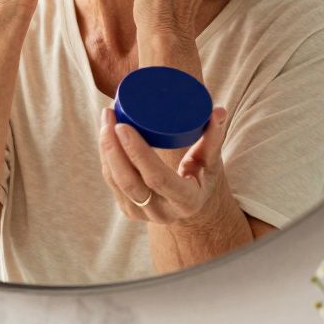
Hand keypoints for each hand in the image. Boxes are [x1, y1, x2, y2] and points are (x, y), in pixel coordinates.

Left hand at [97, 106, 229, 224]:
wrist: (191, 207)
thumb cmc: (201, 178)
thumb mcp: (211, 163)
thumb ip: (214, 138)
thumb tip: (219, 110)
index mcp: (186, 201)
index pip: (157, 177)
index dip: (137, 152)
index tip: (123, 125)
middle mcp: (162, 212)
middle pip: (129, 181)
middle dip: (113, 146)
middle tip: (110, 114)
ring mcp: (142, 214)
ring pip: (116, 181)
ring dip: (106, 148)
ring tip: (106, 117)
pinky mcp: (129, 209)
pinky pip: (112, 182)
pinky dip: (105, 157)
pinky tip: (104, 135)